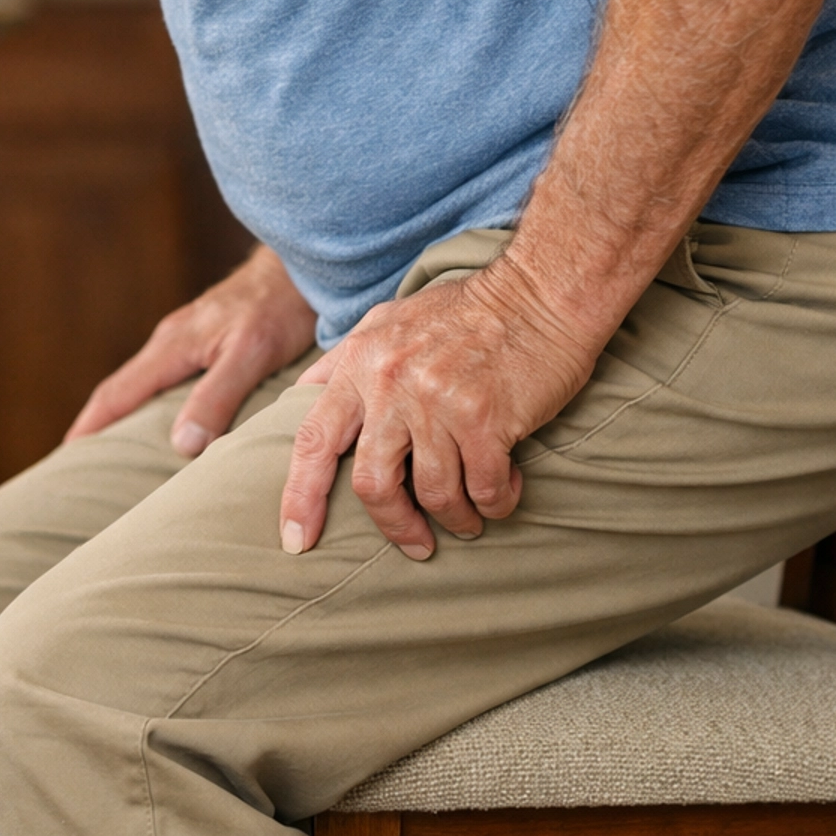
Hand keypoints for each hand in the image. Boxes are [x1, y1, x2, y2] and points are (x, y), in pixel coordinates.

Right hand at [65, 245, 316, 453]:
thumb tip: (180, 445)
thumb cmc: (280, 307)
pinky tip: (164, 422)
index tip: (66, 462)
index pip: (116, 394)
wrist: (305, 266)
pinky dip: (153, 403)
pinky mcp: (207, 339)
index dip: (90, 429)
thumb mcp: (251, 354)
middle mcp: (172, 341)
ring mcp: (187, 338)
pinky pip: (167, 377)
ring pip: (144, 383)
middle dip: (98, 427)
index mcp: (173, 346)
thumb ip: (216, 396)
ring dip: (124, 416)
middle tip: (79, 468)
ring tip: (115, 455)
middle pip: (122, 390)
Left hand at [278, 253, 601, 559]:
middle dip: (394, 526)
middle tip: (416, 544)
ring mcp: (436, 401)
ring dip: (456, 518)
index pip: (314, 441)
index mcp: (362, 361)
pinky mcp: (483, 418)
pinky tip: (505, 492)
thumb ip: (346, 359)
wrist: (540, 291)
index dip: (300, 498)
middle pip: (372, 485)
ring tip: (471, 518)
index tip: (295, 542)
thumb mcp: (390, 321)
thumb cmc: (468, 311)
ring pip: (434, 494)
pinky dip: (496, 503)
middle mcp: (391, 382)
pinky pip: (484, 490)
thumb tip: (304, 393)